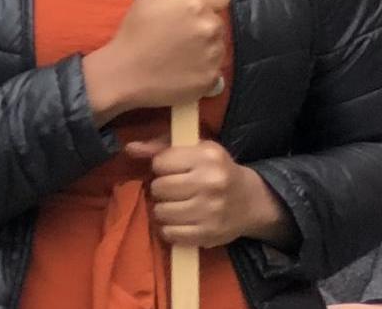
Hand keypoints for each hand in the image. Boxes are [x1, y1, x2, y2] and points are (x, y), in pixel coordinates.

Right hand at [85, 0, 230, 124]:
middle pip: (218, 22)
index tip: (188, 15)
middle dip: (202, 27)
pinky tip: (181, 72)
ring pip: (218, 46)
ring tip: (177, 56)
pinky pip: (215, 71)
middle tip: (176, 38)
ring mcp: (212, 55)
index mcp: (197, 4)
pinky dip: (202, 71)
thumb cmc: (132, 34)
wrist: (119, 76)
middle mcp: (210, 27)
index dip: (206, 5)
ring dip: (204, 49)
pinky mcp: (210, 79)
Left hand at [125, 139, 290, 249]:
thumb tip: (130, 148)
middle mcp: (211, 182)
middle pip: (159, 188)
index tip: (174, 170)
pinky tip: (182, 221)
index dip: (163, 166)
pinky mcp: (207, 233)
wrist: (251, 201)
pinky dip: (171, 229)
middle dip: (162, 189)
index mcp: (209, 156)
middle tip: (175, 190)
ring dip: (165, 210)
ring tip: (178, 205)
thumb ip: (162, 147)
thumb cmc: (217, 171)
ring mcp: (210, 210)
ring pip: (161, 212)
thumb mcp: (198, 151)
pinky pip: (169, 233)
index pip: (161, 162)